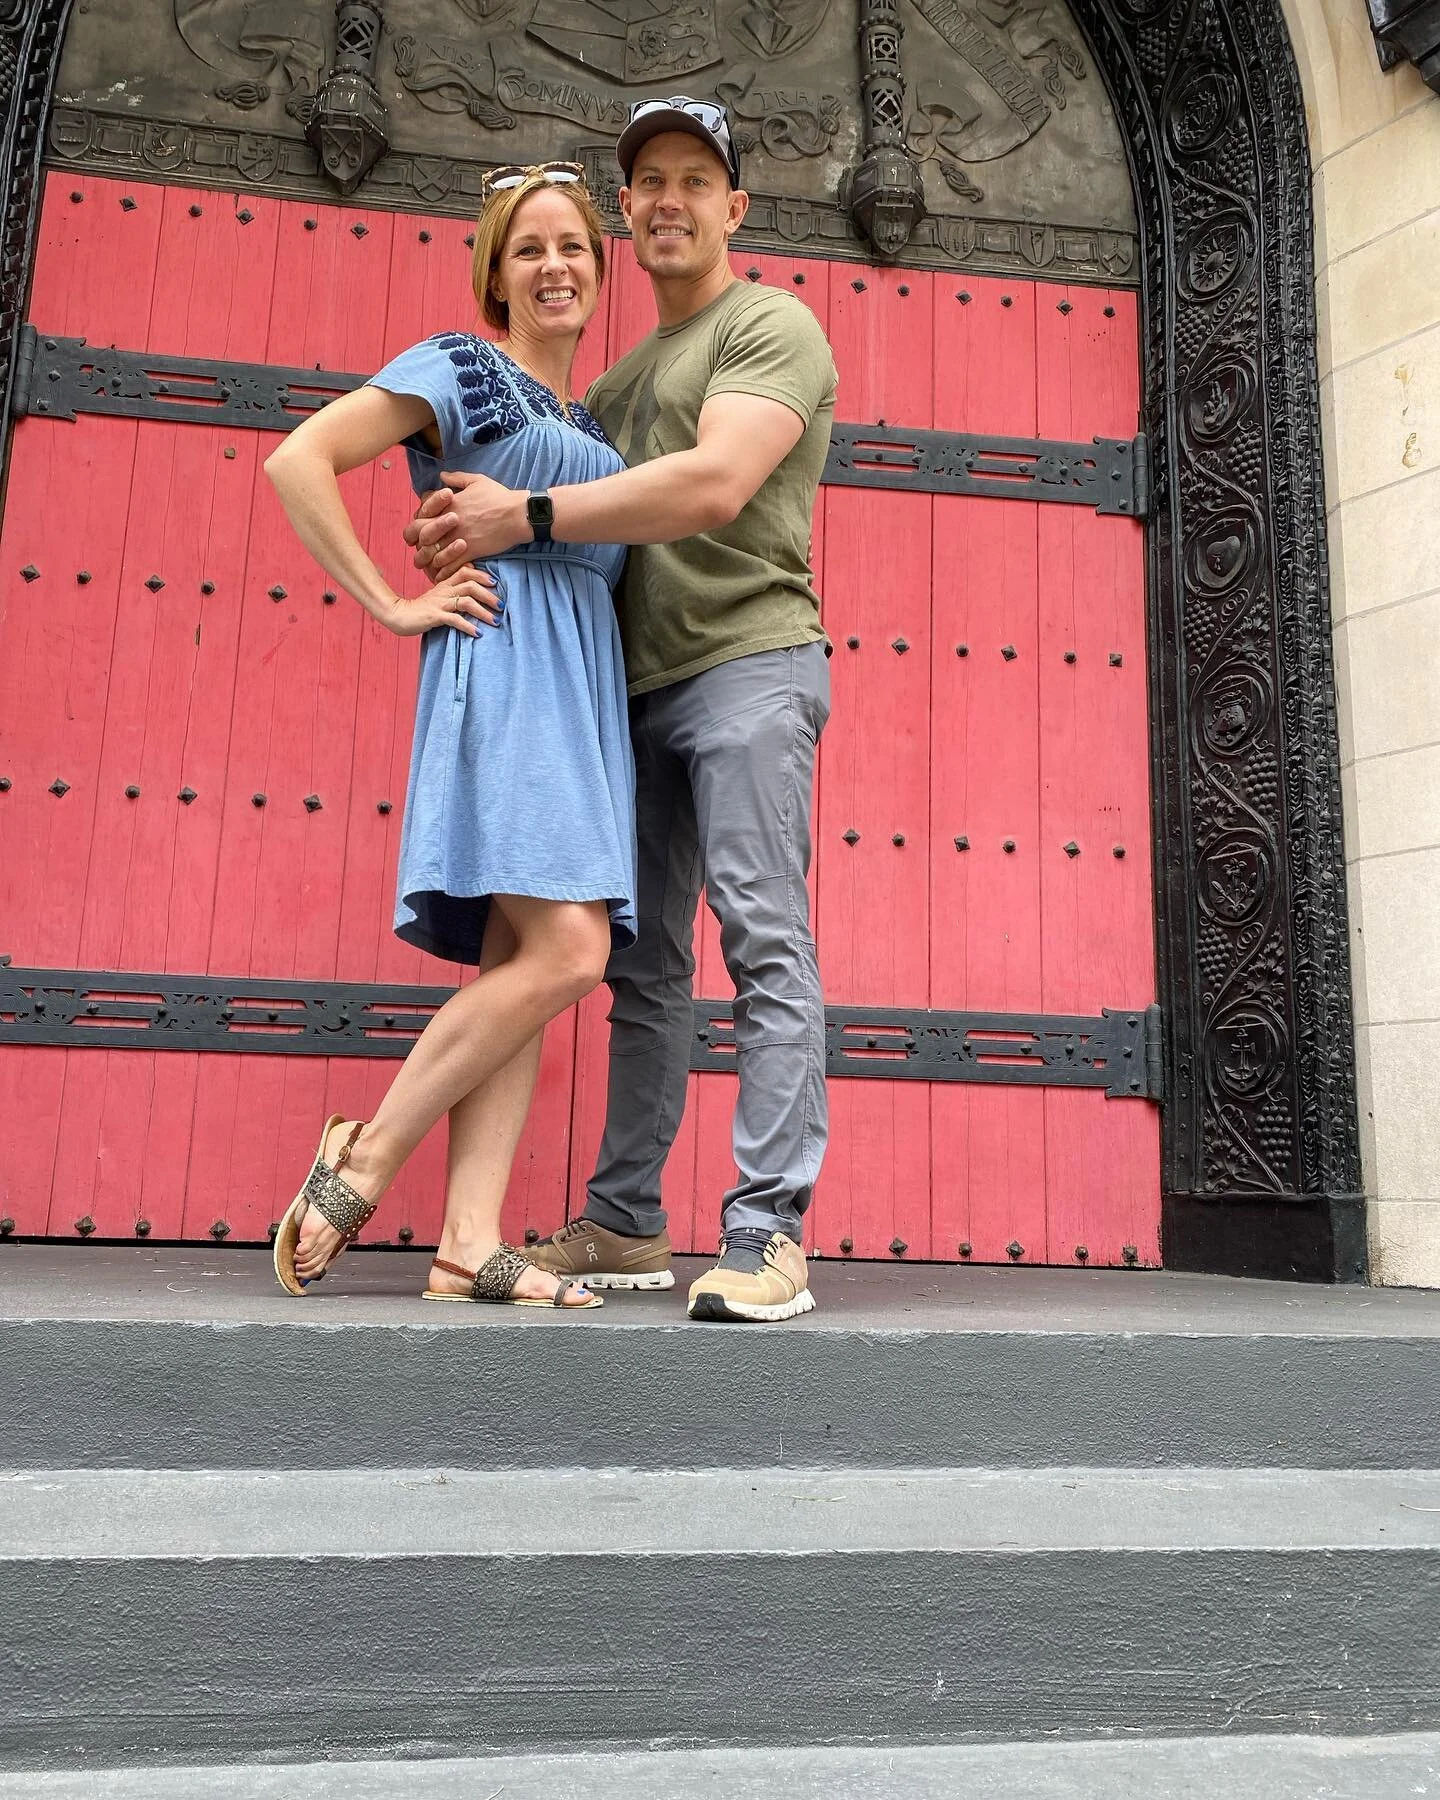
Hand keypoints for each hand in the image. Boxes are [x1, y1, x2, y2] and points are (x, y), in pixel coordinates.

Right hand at [383, 565, 501, 637]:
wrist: (398, 615)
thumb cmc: (421, 608)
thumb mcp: (438, 595)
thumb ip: (453, 587)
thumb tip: (470, 577)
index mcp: (445, 584)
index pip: (465, 572)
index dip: (481, 575)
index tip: (496, 582)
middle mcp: (443, 591)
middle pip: (470, 586)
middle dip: (488, 595)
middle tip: (502, 605)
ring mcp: (439, 603)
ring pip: (465, 602)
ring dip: (483, 612)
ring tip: (495, 621)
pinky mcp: (434, 617)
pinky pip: (454, 620)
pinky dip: (468, 626)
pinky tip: (478, 633)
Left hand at [403, 471, 525, 578]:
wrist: (518, 513)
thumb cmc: (500, 496)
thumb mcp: (477, 480)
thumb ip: (456, 478)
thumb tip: (441, 475)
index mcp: (447, 503)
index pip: (420, 513)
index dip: (417, 523)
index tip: (420, 531)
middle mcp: (449, 520)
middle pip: (420, 534)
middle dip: (416, 544)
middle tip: (419, 552)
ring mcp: (458, 536)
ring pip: (432, 553)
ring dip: (428, 562)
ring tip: (428, 568)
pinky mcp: (470, 551)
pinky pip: (450, 565)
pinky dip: (444, 572)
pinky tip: (442, 576)